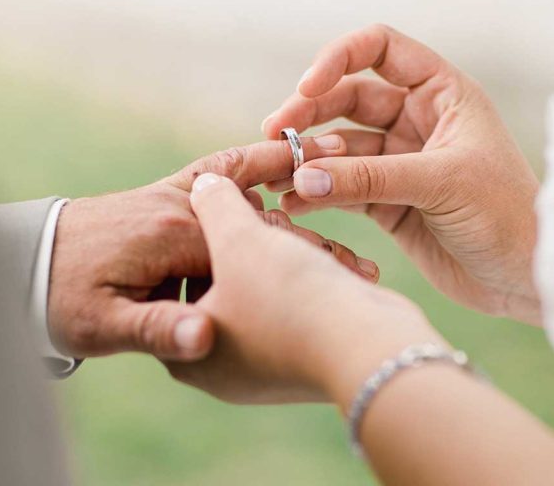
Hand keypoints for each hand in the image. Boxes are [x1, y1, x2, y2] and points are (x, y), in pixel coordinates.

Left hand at [47, 136, 379, 360]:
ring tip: (329, 159)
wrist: (23, 261)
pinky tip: (275, 167)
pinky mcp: (167, 197)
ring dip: (284, 175)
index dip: (301, 267)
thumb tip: (201, 339)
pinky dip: (250, 165)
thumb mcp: (103, 325)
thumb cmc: (62, 297)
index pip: (252, 250)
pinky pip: (217, 173)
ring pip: (241, 184)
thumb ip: (156, 329)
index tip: (349, 278)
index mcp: (174, 238)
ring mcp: (173, 198)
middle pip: (258, 219)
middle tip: (356, 247)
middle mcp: (180, 210)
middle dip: (307, 231)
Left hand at [164, 173, 438, 403]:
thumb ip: (214, 206)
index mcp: (186, 350)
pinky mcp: (302, 364)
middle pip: (225, 284)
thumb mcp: (239, 239)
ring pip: (268, 293)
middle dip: (256, 247)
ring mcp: (262, 369)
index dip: (205, 231)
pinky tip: (340, 269)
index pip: (180, 276)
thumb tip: (204, 185)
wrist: (373, 354)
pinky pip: (297, 311)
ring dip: (293, 262)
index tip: (235, 204)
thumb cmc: (291, 299)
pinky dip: (315, 286)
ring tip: (312, 248)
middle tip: (274, 223)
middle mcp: (218, 368)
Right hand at [262, 24, 540, 322]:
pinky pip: (341, 189)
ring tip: (277, 175)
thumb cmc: (506, 216)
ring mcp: (398, 163)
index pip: (380, 50)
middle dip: (309, 114)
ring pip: (339, 148)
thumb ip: (370, 178)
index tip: (307, 87)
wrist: (525, 278)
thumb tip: (302, 176)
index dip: (338, 59)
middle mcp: (416, 121)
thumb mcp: (441, 183)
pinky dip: (316, 193)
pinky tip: (293, 202)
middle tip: (274, 136)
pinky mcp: (387, 203)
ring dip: (308, 158)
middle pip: (347, 99)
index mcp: (441, 94)